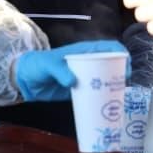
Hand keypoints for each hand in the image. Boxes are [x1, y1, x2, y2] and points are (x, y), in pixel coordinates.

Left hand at [13, 40, 127, 101]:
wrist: (26, 80)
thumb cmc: (37, 65)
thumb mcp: (48, 64)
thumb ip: (59, 71)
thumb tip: (73, 82)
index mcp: (83, 52)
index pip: (107, 47)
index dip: (120, 52)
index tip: (126, 64)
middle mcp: (88, 63)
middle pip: (111, 64)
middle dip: (121, 71)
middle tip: (125, 82)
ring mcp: (85, 78)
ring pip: (106, 79)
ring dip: (115, 85)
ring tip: (120, 94)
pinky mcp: (81, 91)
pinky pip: (96, 93)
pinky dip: (104, 97)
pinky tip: (108, 105)